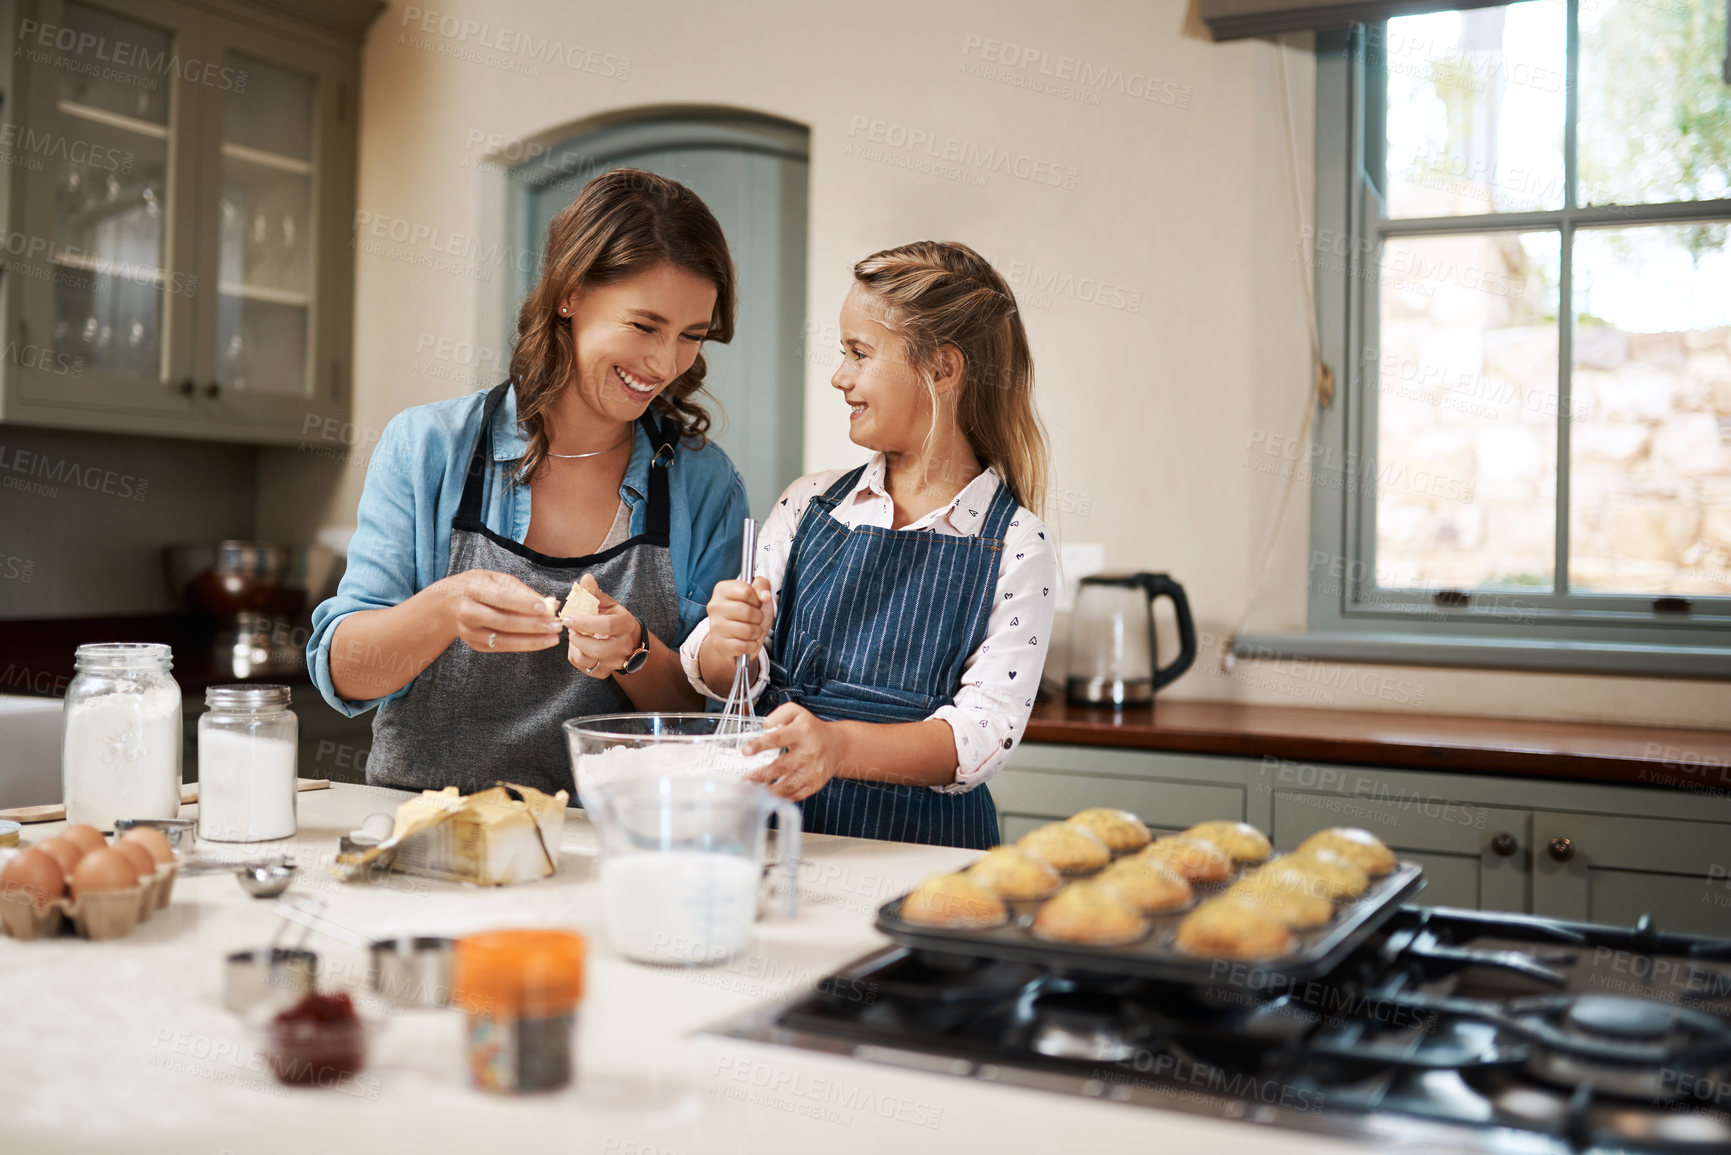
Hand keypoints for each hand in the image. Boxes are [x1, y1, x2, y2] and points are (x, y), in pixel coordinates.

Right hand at [441, 570, 562, 652]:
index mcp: (472, 590)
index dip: (523, 603)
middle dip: (532, 625)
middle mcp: (468, 613)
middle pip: (503, 621)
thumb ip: (521, 590)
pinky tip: (541, 642)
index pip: (500, 598)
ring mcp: (470, 632)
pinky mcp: (475, 645)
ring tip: (553, 637)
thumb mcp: (494, 579)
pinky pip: (502, 647)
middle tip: (556, 625)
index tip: (545, 607)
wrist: (445, 605)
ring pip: (503, 640)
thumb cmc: (476, 587)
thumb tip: (550, 602)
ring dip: (531, 640)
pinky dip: (523, 645)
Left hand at [561, 574, 642, 677]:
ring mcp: (615, 662)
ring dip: (575, 647)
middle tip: (570, 628)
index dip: (584, 623)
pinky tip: (578, 646)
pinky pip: (584, 668)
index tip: (568, 618)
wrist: (626, 639)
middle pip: (598, 649)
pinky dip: (576, 656)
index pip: (607, 626)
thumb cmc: (612, 617)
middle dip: (577, 638)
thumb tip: (586, 578)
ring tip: (575, 635)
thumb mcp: (606, 602)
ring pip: (588, 660)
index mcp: (626, 625)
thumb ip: (594, 592)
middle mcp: (624, 646)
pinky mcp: (605, 672)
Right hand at [704, 577, 772, 661]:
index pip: (746, 591)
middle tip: (755, 618)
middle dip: (758, 617)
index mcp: (722, 589)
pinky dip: (751, 645)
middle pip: (747, 611)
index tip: (754, 602)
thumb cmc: (746, 611)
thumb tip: (765, 596)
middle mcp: (715, 606)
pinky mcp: (719, 644)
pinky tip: (747, 641)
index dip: (756, 599)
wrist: (734, 635)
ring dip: (756, 632)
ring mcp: (715, 626)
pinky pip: (743, 646)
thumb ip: (762, 585)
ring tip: (752, 629)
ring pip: (747, 631)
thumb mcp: (756, 594)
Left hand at [743, 703, 847, 800]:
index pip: (778, 738)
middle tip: (744, 780)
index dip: (760, 745)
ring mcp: (813, 770)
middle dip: (761, 774)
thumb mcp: (797, 712)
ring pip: (789, 784)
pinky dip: (782, 798)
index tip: (745, 751)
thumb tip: (765, 726)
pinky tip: (769, 799)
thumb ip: (778, 715)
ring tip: (753, 792)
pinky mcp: (815, 784)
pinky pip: (797, 794)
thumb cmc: (811, 729)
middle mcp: (809, 752)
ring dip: (769, 790)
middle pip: (782, 765)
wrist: (838, 746)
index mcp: (802, 732)